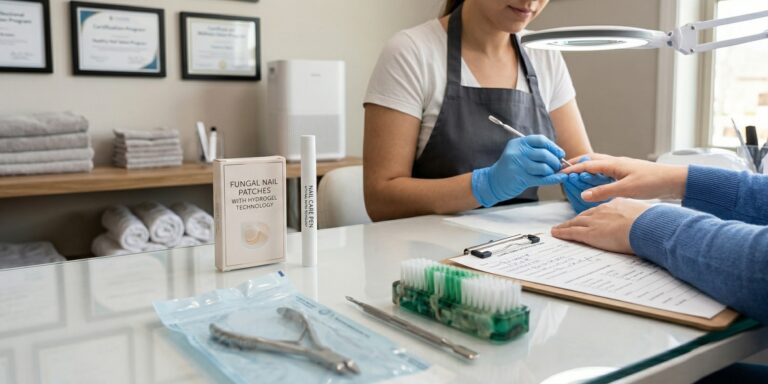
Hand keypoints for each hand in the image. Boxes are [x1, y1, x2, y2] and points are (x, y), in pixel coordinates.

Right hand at [472, 135, 566, 206]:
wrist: (494, 181)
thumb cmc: (511, 167)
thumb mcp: (519, 153)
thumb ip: (535, 151)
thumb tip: (559, 154)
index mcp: (518, 143)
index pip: (540, 140)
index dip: (553, 147)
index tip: (560, 153)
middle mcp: (518, 152)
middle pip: (544, 154)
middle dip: (555, 160)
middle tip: (557, 165)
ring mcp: (518, 166)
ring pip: (544, 167)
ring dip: (552, 171)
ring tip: (552, 172)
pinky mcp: (521, 178)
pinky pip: (542, 179)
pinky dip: (554, 179)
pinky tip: (560, 178)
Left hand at [551, 198, 651, 253]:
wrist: (646, 227)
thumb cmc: (650, 223)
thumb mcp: (643, 215)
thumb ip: (637, 217)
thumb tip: (644, 223)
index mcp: (616, 205)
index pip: (600, 210)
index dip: (592, 214)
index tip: (588, 218)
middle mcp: (603, 211)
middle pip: (585, 215)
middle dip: (576, 219)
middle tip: (569, 223)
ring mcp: (595, 221)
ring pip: (576, 222)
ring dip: (566, 226)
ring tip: (559, 229)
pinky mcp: (590, 233)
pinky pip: (572, 232)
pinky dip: (562, 232)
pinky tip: (556, 233)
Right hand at [559, 155, 687, 201]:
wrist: (674, 180)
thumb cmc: (653, 182)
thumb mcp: (625, 189)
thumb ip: (603, 192)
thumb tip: (584, 195)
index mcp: (614, 164)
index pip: (587, 165)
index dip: (572, 169)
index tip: (560, 172)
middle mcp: (617, 163)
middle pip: (592, 160)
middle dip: (578, 164)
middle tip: (565, 169)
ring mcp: (623, 168)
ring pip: (600, 164)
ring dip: (588, 168)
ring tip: (578, 174)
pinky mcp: (628, 174)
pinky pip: (607, 171)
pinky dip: (598, 173)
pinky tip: (599, 181)